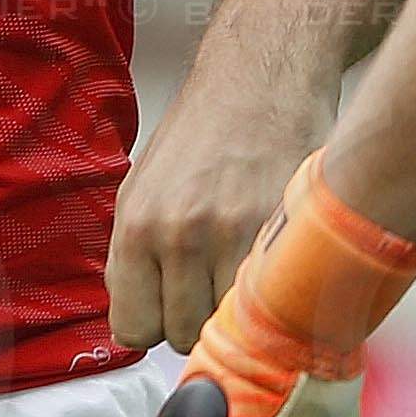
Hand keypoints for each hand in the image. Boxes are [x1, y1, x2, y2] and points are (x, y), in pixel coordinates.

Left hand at [105, 94, 309, 356]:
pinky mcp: (283, 232)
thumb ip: (133, 257)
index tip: (169, 308)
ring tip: (245, 269)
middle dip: (197, 320)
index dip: (153, 324)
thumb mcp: (141, 188)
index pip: (132, 328)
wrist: (260, 80)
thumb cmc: (202, 131)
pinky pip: (274, 303)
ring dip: (240, 312)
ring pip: (232, 328)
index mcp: (138, 225)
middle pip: (183, 336)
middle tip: (212, 283)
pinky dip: (275, 295)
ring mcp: (236, 236)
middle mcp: (182, 235)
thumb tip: (137, 321)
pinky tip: (272, 265)